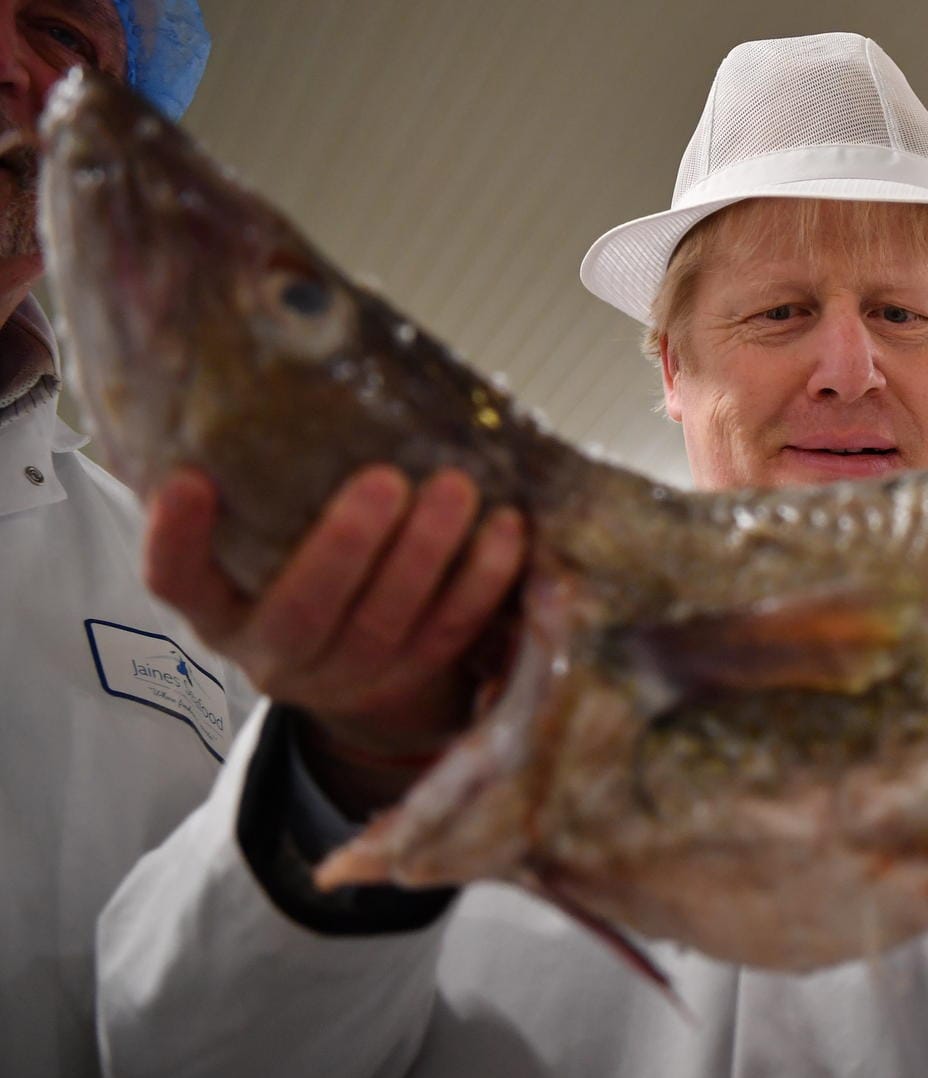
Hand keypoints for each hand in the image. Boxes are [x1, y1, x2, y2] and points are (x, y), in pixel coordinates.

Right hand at [144, 465, 525, 814]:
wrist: (345, 665)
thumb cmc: (292, 571)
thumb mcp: (255, 543)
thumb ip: (251, 489)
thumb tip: (263, 372)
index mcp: (217, 612)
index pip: (177, 582)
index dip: (178, 539)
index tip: (187, 480)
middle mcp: (273, 655)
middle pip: (304, 611)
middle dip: (346, 546)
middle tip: (385, 479)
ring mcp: (346, 676)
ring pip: (387, 624)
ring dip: (427, 555)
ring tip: (458, 488)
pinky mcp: (412, 677)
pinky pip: (451, 632)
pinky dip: (483, 581)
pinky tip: (507, 529)